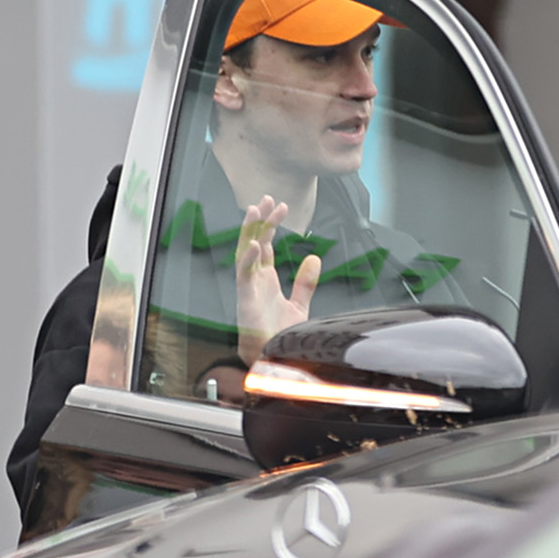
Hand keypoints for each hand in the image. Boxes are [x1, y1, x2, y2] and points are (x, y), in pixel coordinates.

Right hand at [234, 196, 320, 363]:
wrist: (274, 358)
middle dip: (259, 220)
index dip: (270, 225)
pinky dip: (248, 259)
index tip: (279, 206)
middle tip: (266, 198)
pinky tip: (256, 244)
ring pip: (245, 253)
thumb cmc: (279, 335)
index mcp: (265, 279)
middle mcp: (255, 280)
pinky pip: (244, 275)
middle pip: (254, 242)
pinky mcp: (246, 300)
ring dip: (250, 231)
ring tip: (255, 210)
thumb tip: (314, 259)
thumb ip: (305, 282)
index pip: (266, 245)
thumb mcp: (299, 305)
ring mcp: (249, 288)